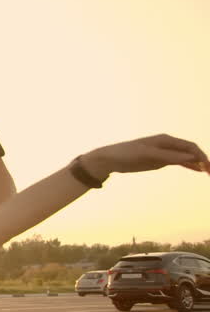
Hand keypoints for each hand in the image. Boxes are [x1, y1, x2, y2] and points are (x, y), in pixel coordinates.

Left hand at [83, 134, 209, 178]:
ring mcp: (164, 152)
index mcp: (166, 140)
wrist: (111, 159)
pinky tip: (198, 170)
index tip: (207, 167)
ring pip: (186, 157)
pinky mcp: (159, 160)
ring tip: (209, 172)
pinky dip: (189, 165)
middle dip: (203, 160)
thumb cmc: (127, 154)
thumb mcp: (148, 155)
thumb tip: (191, 157)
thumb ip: (169, 156)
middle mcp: (167, 144)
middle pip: (190, 151)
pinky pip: (178, 162)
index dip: (201, 156)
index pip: (189, 147)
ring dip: (198, 163)